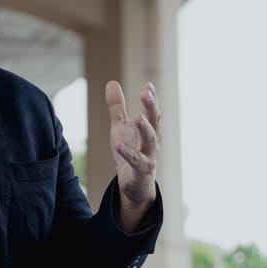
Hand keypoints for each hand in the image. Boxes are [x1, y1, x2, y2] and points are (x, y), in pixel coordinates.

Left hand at [106, 80, 159, 214]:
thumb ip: (117, 107)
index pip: (152, 111)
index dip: (151, 98)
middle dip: (151, 106)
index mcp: (149, 130)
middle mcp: (153, 141)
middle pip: (154, 121)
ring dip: (145, 128)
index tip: (148, 85)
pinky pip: (136, 161)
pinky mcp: (141, 170)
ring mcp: (150, 156)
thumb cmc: (129, 153)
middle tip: (146, 92)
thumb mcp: (120, 127)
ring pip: (150, 140)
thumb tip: (112, 82)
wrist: (134, 185)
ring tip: (138, 116)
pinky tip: (119, 144)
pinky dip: (128, 153)